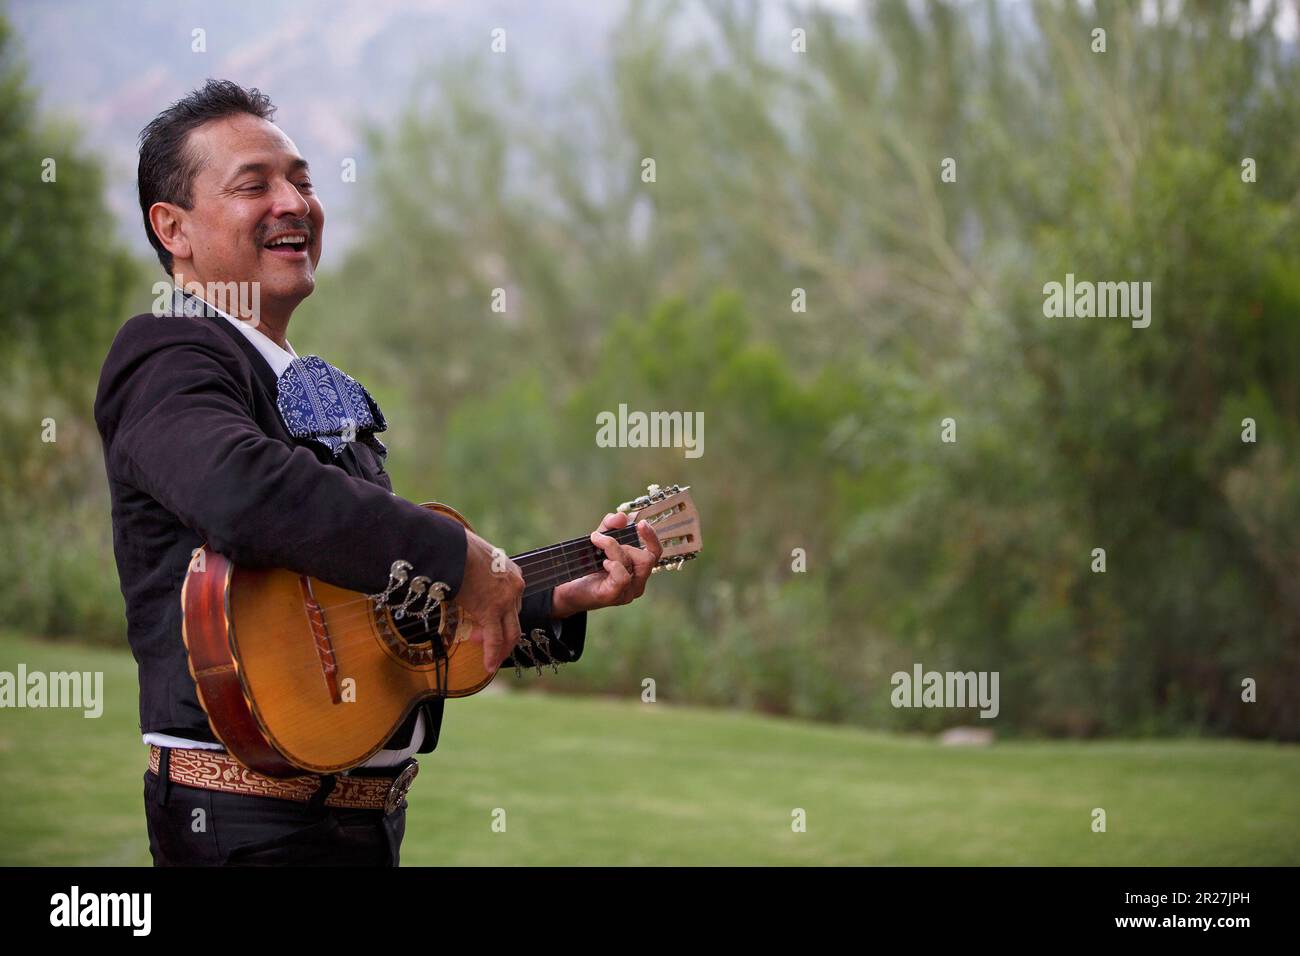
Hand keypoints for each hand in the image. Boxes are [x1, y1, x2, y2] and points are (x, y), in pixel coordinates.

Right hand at [456, 528, 523, 672]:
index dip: (501, 614)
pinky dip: (493, 654)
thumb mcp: (476, 557)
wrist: (452, 547)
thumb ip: (479, 571)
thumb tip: (464, 574)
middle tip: (485, 641)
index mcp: (512, 572)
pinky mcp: (491, 611)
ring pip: (510, 632)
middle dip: (502, 633)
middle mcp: (514, 587)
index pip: (513, 600)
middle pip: (514, 618)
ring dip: (501, 648)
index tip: (485, 621)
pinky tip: (489, 667)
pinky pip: (495, 638)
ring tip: (492, 661)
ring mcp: (505, 601)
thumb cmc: (457, 547)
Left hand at [551, 511, 661, 617]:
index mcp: (638, 570)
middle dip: (624, 544)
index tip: (641, 523)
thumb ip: (610, 527)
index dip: (652, 538)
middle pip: (646, 558)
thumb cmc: (587, 567)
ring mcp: (627, 592)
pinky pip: (622, 578)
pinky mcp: (614, 596)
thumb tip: (622, 517)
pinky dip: (613, 566)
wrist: (566, 589)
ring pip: (630, 564)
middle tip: (602, 540)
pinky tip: (603, 563)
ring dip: (612, 549)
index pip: (655, 553)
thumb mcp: (599, 541)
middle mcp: (637, 583)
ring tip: (596, 543)